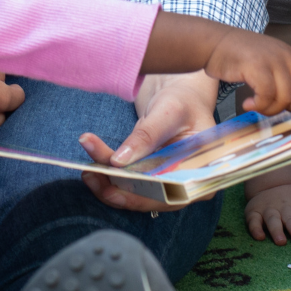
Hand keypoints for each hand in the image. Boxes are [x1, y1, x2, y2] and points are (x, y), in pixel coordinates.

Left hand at [77, 71, 216, 211]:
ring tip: (87, 169)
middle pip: (150, 198)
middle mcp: (186, 184)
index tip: (113, 188)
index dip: (141, 196)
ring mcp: (167, 181)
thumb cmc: (183, 100)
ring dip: (109, 183)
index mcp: (202, 174)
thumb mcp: (168, 112)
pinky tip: (93, 166)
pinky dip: (110, 175)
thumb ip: (147, 136)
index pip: (170, 194)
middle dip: (118, 189)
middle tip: (91, 175)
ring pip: (135, 193)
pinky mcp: (151, 176)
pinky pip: (129, 182)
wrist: (179, 93)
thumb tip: (119, 160)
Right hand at [207, 30, 290, 114]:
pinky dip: (260, 105)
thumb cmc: (237, 55)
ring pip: (287, 96)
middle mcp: (286, 56)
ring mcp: (272, 60)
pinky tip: (248, 103)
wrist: (213, 42)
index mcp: (290, 55)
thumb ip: (281, 74)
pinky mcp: (257, 66)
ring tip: (255, 106)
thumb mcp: (265, 59)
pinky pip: (268, 95)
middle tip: (274, 108)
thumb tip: (289, 98)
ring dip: (272, 108)